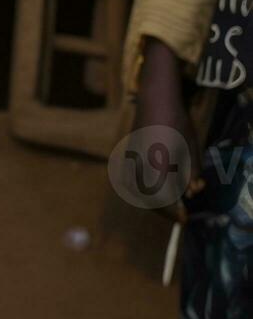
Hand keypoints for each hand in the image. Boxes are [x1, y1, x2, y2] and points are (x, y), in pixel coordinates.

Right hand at [126, 38, 198, 221]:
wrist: (155, 100)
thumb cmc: (178, 123)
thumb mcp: (192, 149)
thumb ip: (192, 173)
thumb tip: (191, 192)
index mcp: (157, 165)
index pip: (163, 199)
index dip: (174, 212)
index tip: (185, 218)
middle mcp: (140, 165)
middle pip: (148, 198)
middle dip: (164, 209)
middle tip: (178, 214)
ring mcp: (130, 160)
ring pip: (138, 190)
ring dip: (153, 200)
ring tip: (169, 203)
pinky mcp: (127, 155)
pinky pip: (132, 180)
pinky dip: (143, 189)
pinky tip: (154, 189)